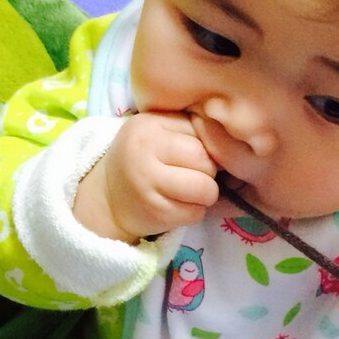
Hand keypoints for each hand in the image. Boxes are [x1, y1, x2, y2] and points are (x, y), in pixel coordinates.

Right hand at [73, 112, 218, 242]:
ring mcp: (148, 184)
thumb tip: (231, 143)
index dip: (208, 146)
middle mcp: (145, 152)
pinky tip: (179, 205)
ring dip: (206, 194)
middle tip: (195, 174)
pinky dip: (195, 212)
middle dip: (209, 171)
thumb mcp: (158, 132)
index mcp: (149, 125)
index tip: (199, 154)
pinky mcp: (155, 212)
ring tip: (191, 191)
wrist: (108, 197)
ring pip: (206, 189)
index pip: (201, 132)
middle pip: (205, 161)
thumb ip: (189, 129)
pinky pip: (196, 213)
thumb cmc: (143, 160)